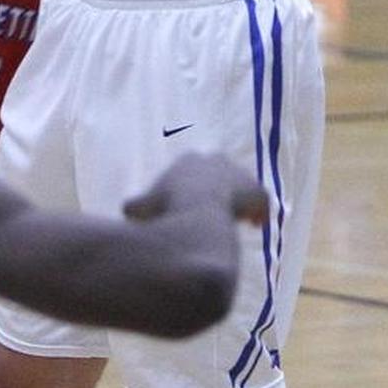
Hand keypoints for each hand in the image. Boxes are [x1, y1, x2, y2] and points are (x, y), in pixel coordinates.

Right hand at [123, 152, 269, 227]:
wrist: (198, 215)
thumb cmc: (167, 210)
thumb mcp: (141, 209)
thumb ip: (135, 208)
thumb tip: (125, 213)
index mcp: (188, 160)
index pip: (191, 167)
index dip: (190, 186)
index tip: (190, 202)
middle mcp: (214, 160)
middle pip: (219, 171)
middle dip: (218, 187)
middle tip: (217, 209)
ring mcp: (237, 174)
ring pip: (242, 185)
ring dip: (240, 201)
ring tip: (239, 220)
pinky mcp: (256, 191)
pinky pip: (261, 202)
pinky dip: (258, 213)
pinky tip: (253, 226)